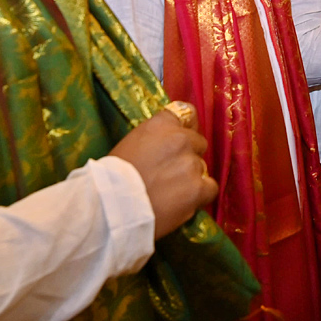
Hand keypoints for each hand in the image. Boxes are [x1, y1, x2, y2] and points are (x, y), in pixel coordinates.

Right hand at [108, 106, 217, 239]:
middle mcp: (180, 139)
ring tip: (170, 192)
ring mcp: (191, 163)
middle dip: (187, 156)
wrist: (109, 207)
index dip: (185, 127)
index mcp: (161, 124)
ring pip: (202, 167)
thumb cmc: (112, 178)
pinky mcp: (197, 188)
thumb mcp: (130, 143)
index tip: (181, 139)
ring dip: (190, 178)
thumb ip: (154, 139)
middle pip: (197, 143)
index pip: (186, 113)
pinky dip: (200, 195)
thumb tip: (166, 145)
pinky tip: (184, 202)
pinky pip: (210, 188)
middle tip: (169, 173)